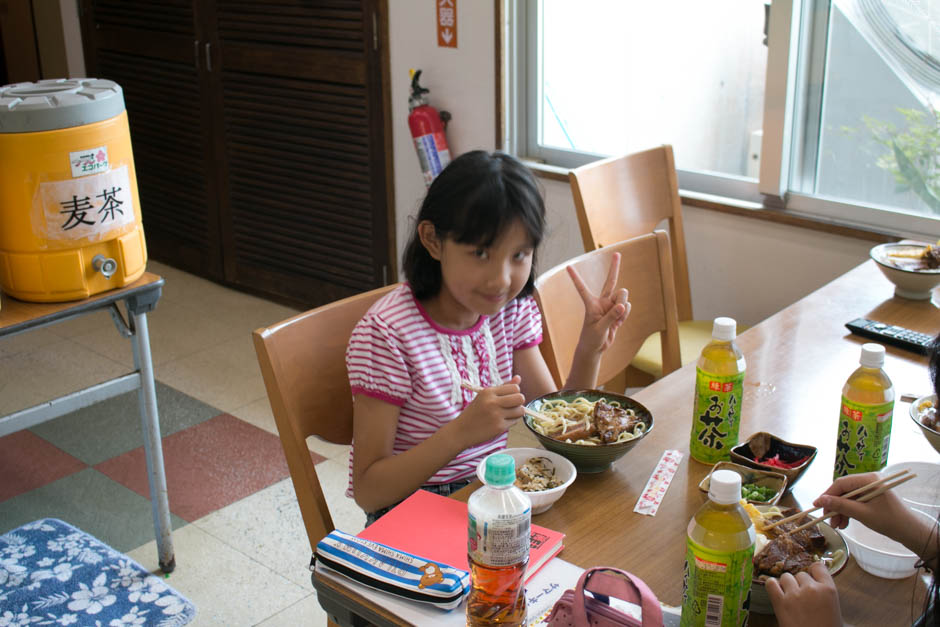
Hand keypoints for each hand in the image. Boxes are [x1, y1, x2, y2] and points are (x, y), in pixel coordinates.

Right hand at [455, 375, 524, 446]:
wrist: (462, 430)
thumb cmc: (474, 412)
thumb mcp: (485, 396)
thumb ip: (503, 387)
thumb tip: (519, 378)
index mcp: (488, 392)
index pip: (515, 388)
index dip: (515, 393)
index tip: (509, 397)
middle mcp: (493, 402)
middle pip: (520, 398)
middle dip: (518, 402)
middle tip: (511, 406)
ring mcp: (496, 415)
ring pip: (520, 410)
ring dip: (516, 413)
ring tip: (506, 414)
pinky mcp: (499, 427)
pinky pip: (515, 421)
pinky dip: (510, 422)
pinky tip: (501, 422)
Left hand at [566, 252, 630, 354]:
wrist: (595, 348)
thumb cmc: (591, 339)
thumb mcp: (599, 328)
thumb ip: (611, 317)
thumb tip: (622, 305)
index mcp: (591, 304)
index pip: (582, 288)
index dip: (575, 277)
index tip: (567, 266)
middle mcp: (602, 302)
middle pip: (610, 281)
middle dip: (614, 267)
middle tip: (617, 253)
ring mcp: (611, 306)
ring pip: (623, 296)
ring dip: (623, 306)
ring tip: (616, 320)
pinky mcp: (618, 312)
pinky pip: (627, 308)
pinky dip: (625, 315)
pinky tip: (618, 323)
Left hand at [765, 562, 841, 626]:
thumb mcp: (833, 609)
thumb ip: (825, 592)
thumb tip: (816, 581)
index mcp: (829, 590)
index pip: (818, 566)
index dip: (813, 572)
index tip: (811, 577)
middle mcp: (811, 588)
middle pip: (801, 574)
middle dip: (800, 584)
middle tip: (802, 599)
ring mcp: (795, 594)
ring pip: (786, 577)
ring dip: (787, 586)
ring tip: (791, 599)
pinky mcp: (780, 602)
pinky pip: (770, 583)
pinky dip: (772, 586)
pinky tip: (777, 594)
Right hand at [813, 472, 932, 557]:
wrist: (910, 532)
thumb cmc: (889, 521)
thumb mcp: (862, 514)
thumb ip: (841, 506)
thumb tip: (820, 500)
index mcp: (868, 479)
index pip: (841, 483)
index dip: (827, 494)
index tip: (816, 505)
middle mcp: (869, 481)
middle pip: (844, 491)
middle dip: (835, 506)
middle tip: (829, 520)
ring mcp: (870, 489)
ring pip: (848, 498)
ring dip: (841, 511)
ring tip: (837, 526)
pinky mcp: (872, 497)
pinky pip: (855, 502)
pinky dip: (849, 512)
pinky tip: (845, 523)